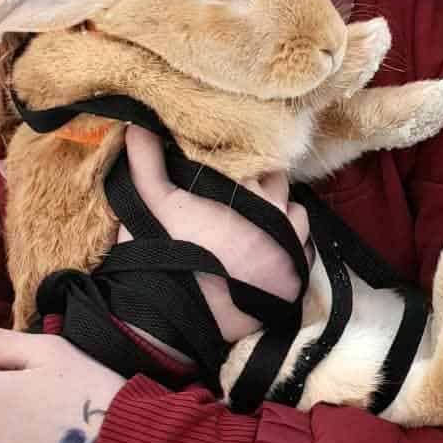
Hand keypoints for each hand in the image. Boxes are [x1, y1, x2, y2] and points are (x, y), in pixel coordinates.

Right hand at [120, 125, 309, 343]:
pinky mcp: (294, 281)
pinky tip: (267, 250)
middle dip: (261, 187)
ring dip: (280, 214)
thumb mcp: (151, 201)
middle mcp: (278, 214)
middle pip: (278, 185)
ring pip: (296, 215)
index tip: (227, 173)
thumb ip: (148, 160)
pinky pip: (304, 251)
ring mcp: (290, 249)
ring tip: (253, 224)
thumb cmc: (163, 254)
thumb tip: (138, 125)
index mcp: (248, 190)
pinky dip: (290, 246)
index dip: (242, 165)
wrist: (175, 318)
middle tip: (236, 199)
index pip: (258, 160)